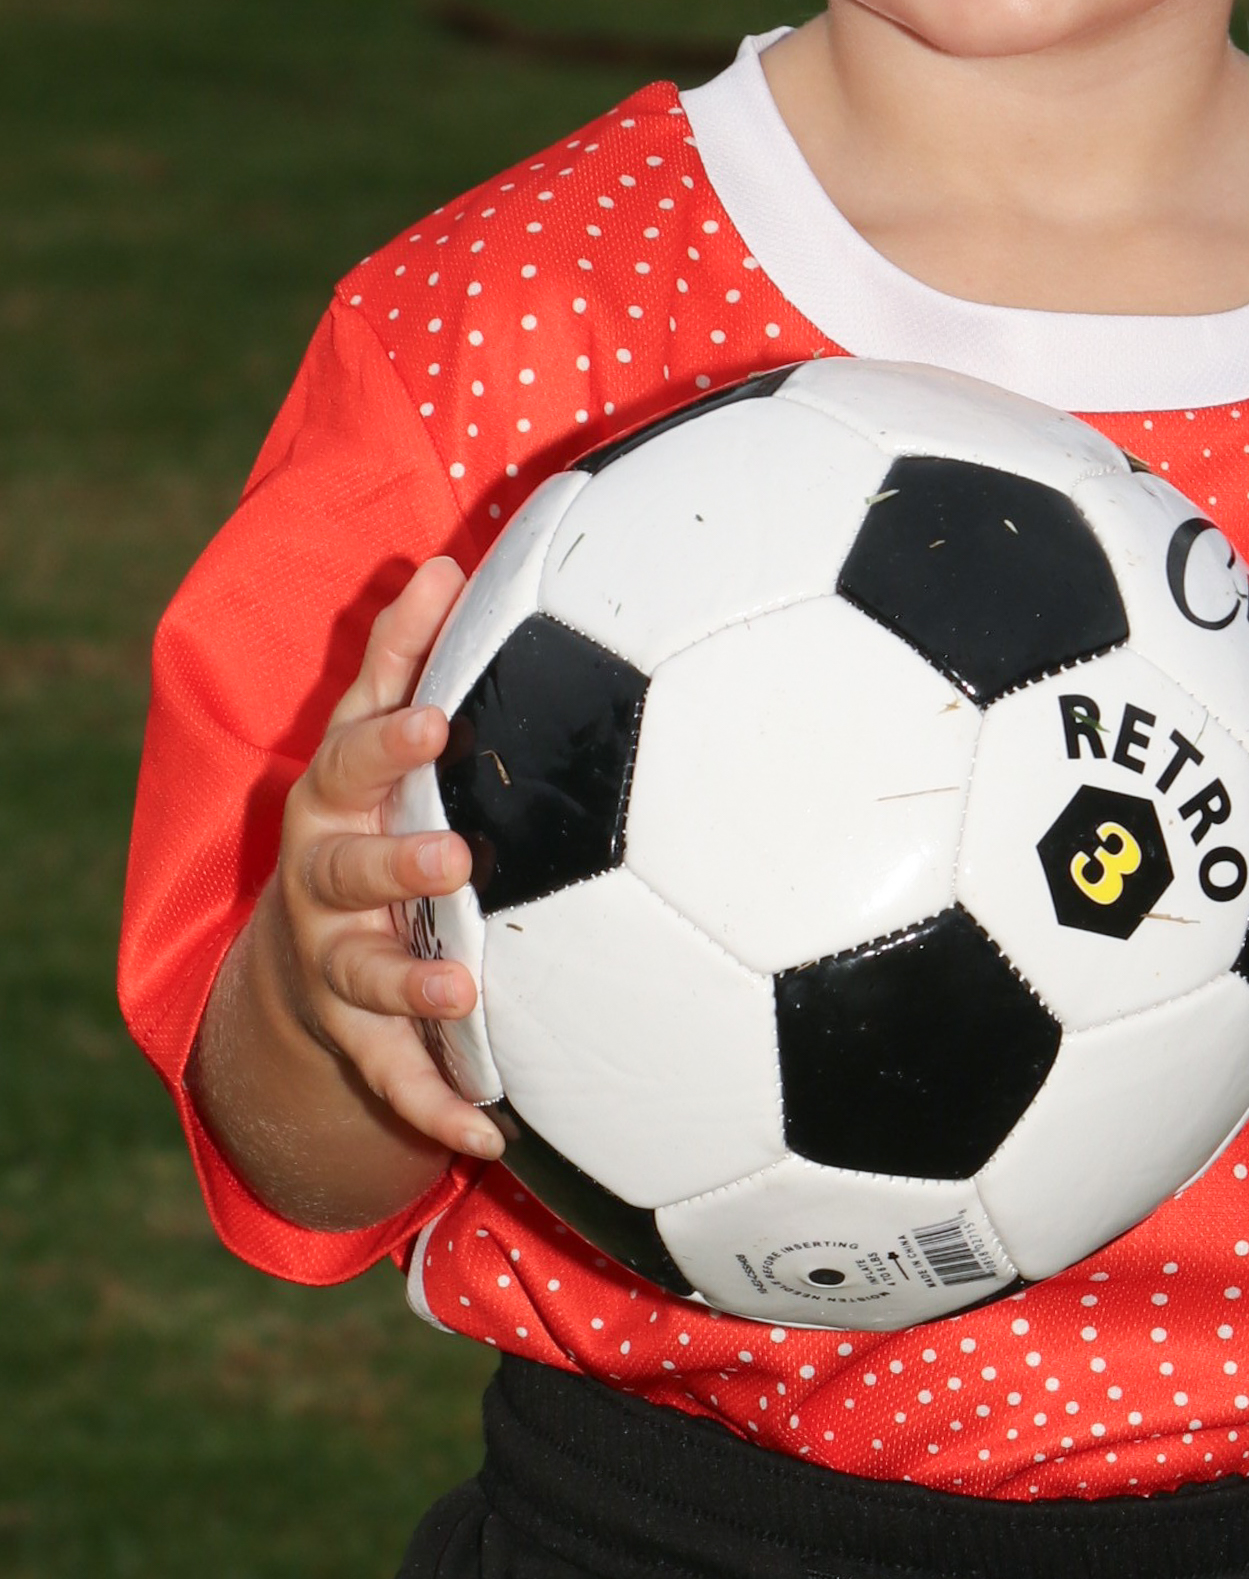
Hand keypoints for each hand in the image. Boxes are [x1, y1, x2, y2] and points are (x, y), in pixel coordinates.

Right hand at [262, 556, 505, 1162]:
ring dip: (414, 984)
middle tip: (456, 859)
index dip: (393, 744)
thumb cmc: (367, 807)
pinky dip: (441, 1107)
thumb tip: (447, 561)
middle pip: (347, 874)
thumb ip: (405, 654)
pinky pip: (398, 1079)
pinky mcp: (362, 1038)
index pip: (354, 761)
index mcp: (335, 801)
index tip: (442, 722)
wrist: (304, 942)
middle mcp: (326, 885)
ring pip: (366, 978)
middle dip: (396, 866)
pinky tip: (497, 1133)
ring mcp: (338, 965)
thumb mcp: (372, 733)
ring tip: (466, 988)